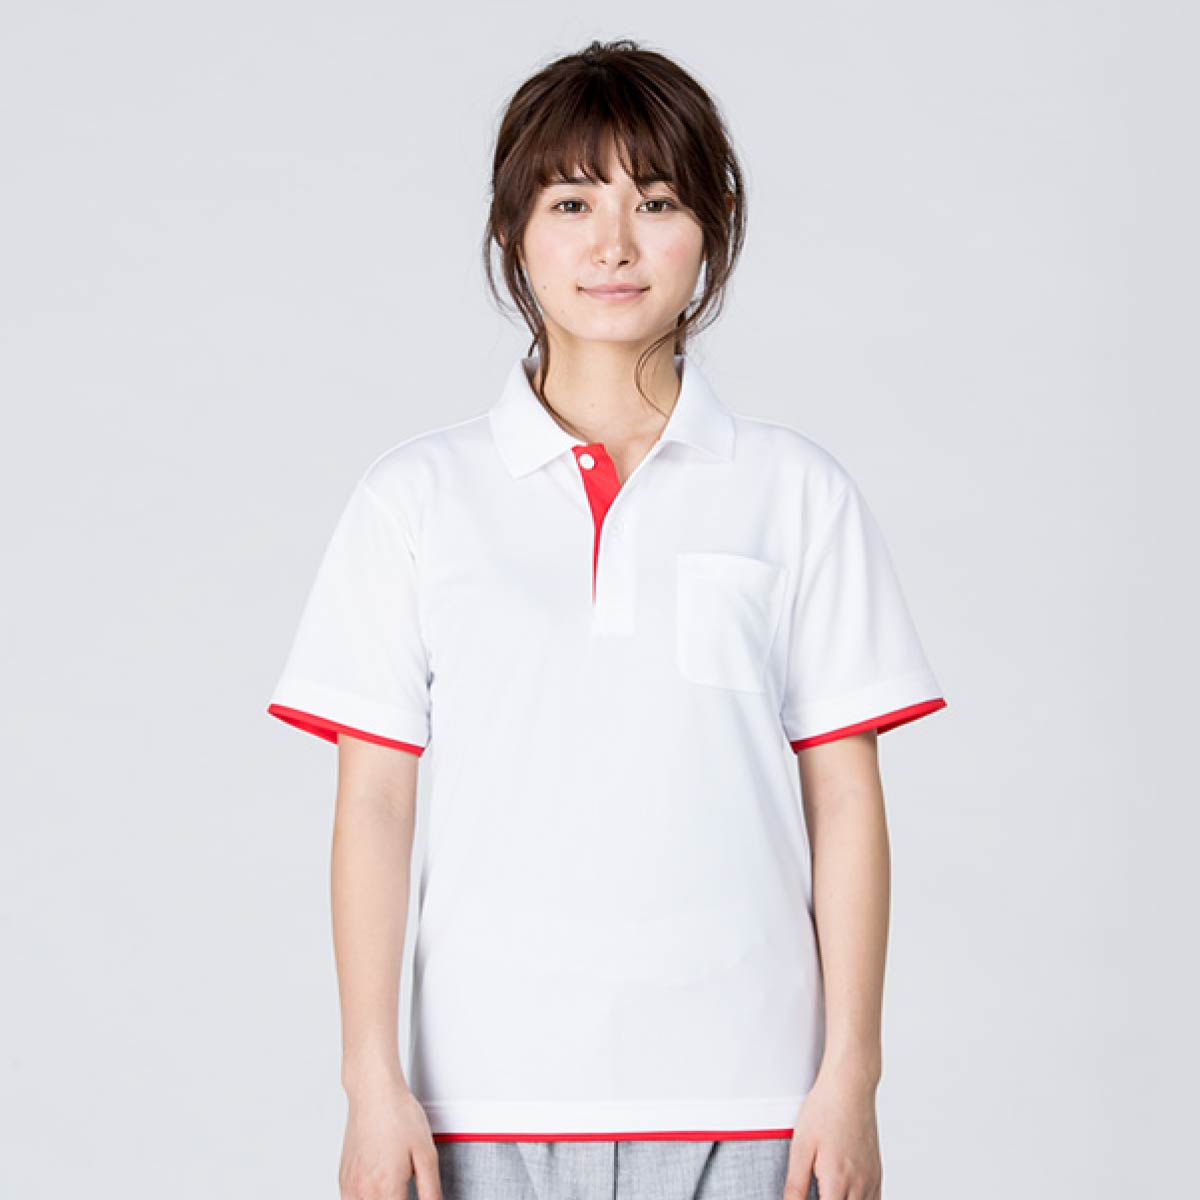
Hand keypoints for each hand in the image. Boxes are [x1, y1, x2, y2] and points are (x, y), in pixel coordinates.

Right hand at [339, 1074, 441, 1199]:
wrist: (374, 1092)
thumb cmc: (398, 1114)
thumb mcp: (426, 1153)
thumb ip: (431, 1189)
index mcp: (386, 1188)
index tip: (413, 1198)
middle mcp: (364, 1191)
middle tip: (404, 1192)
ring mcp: (350, 1186)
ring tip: (393, 1191)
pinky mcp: (343, 1178)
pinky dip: (364, 1199)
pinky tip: (378, 1191)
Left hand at [784, 1069, 881, 1199]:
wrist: (850, 1087)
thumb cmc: (825, 1109)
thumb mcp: (801, 1147)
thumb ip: (795, 1184)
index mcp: (837, 1181)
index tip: (809, 1197)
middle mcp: (858, 1185)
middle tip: (817, 1191)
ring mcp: (870, 1179)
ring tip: (828, 1191)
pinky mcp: (877, 1172)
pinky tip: (847, 1195)